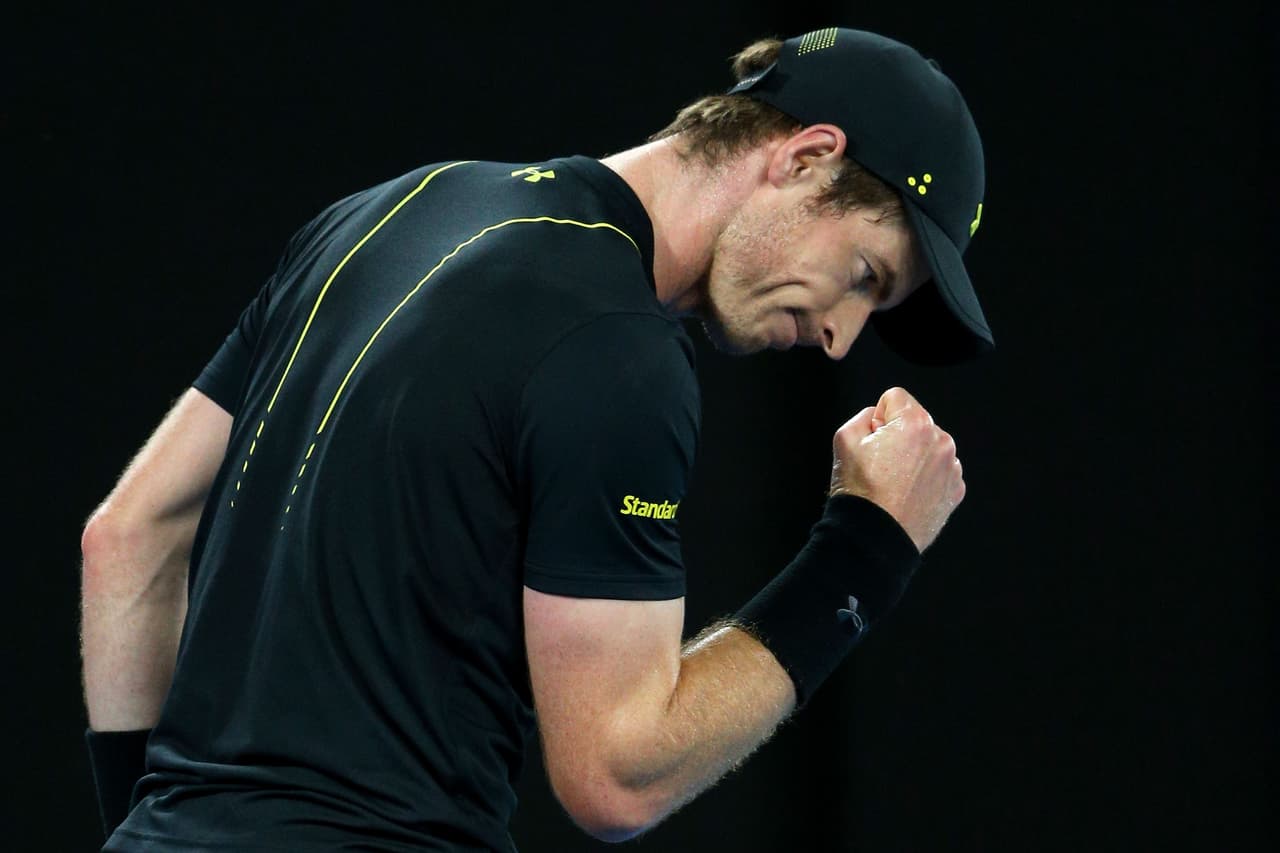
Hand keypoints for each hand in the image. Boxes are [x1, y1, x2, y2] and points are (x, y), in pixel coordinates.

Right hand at [829, 387, 964, 551]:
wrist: (876, 537)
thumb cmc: (860, 492)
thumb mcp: (844, 439)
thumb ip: (863, 416)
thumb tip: (877, 418)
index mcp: (915, 423)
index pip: (895, 397)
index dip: (877, 417)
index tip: (873, 441)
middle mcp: (940, 441)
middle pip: (915, 422)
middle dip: (898, 436)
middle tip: (881, 465)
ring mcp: (951, 467)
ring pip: (928, 446)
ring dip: (913, 457)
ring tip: (893, 482)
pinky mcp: (955, 489)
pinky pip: (938, 470)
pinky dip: (924, 478)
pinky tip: (907, 493)